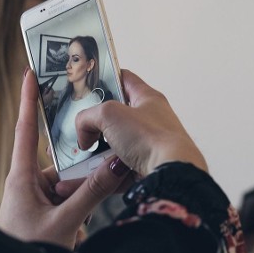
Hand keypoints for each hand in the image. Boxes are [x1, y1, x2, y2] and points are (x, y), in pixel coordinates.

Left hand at [0, 69, 130, 247]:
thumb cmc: (28, 252)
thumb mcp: (66, 221)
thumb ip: (93, 192)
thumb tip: (116, 162)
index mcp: (22, 178)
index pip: (26, 129)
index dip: (29, 100)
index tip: (31, 72)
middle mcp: (29, 185)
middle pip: (63, 162)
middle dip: (84, 169)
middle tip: (101, 170)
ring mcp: (38, 201)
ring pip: (71, 184)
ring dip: (86, 195)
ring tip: (93, 209)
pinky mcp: (47, 215)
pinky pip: (72, 201)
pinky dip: (84, 208)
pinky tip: (88, 222)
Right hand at [75, 70, 206, 175]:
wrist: (170, 173)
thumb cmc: (152, 138)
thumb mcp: (110, 114)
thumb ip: (88, 117)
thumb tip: (84, 134)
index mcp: (148, 98)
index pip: (125, 79)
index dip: (107, 78)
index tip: (92, 83)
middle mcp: (151, 120)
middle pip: (116, 117)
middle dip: (97, 125)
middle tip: (84, 130)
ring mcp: (149, 144)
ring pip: (115, 145)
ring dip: (99, 152)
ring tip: (86, 156)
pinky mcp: (147, 166)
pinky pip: (120, 168)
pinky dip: (107, 171)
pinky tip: (97, 173)